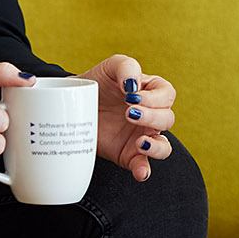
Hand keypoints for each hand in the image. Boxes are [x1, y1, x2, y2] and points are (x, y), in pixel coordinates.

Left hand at [81, 54, 177, 181]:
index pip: (167, 95)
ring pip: (164, 146)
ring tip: (140, 142)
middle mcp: (151, 116)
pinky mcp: (128, 155)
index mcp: (151, 92)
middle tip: (128, 113)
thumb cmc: (96, 83)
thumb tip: (134, 86)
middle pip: (167, 119)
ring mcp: (141, 137)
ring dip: (156, 146)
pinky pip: (143, 166)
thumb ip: (127, 67)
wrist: (71, 105)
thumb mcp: (111, 66)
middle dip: (151, 117)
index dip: (154, 97)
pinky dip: (144, 171)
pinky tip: (140, 171)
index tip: (131, 96)